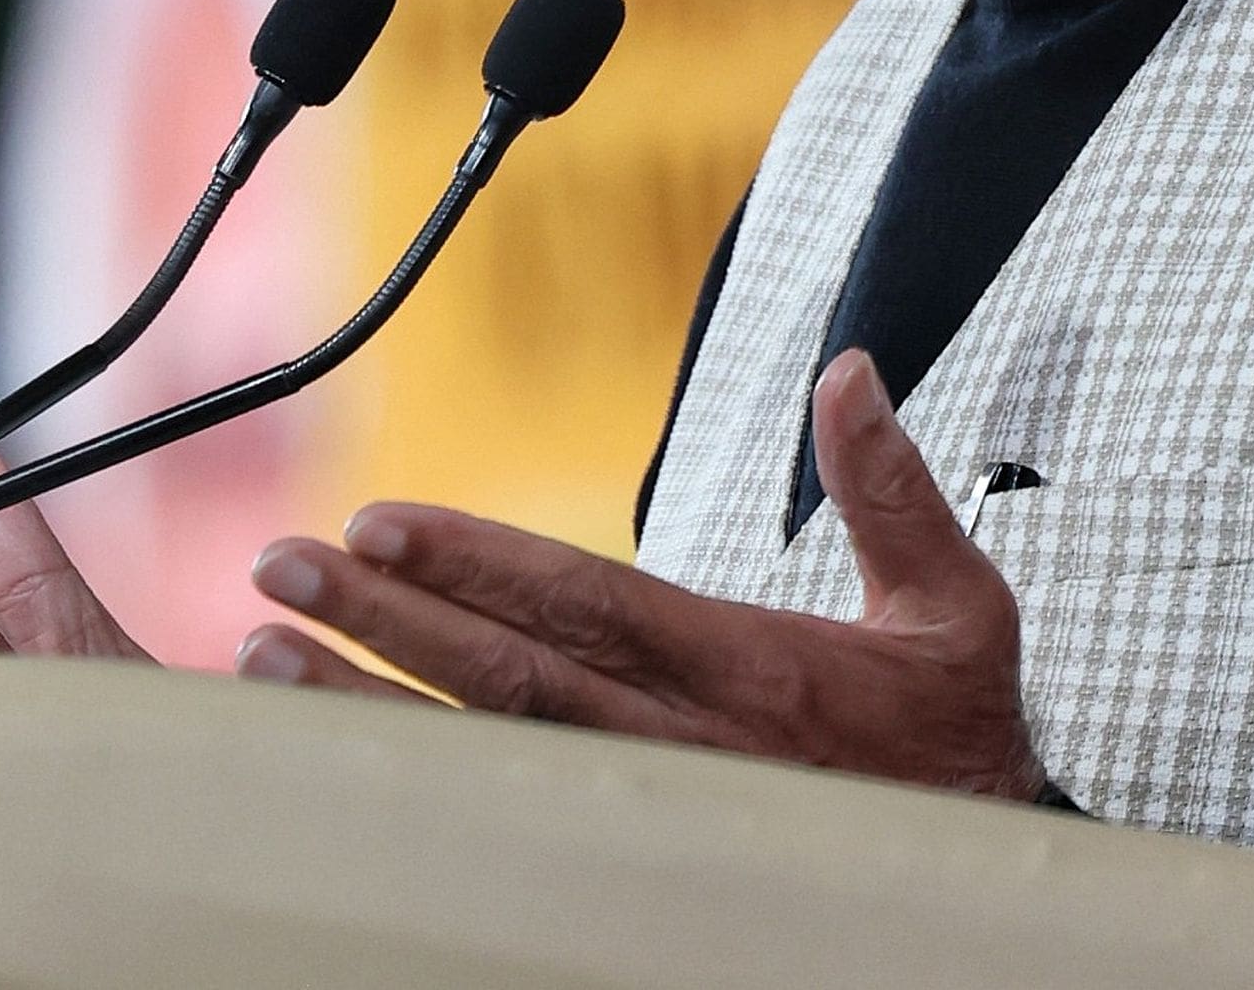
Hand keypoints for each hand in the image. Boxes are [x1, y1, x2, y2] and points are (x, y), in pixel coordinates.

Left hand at [235, 348, 1044, 801]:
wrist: (989, 881)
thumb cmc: (959, 743)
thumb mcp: (954, 607)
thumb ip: (887, 488)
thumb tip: (849, 372)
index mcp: (749, 674)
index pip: (587, 604)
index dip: (479, 563)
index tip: (381, 521)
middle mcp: (684, 753)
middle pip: (509, 682)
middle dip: (387, 623)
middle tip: (282, 571)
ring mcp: (652, 818)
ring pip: (487, 760)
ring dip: (370, 708)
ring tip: (265, 662)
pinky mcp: (637, 863)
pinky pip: (505, 823)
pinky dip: (414, 785)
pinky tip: (334, 760)